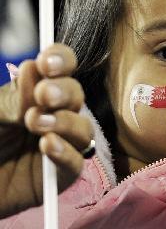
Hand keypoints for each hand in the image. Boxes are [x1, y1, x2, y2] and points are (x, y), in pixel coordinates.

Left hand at [0, 44, 92, 218]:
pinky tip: (47, 146)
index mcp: (35, 90)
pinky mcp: (59, 176)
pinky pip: (76, 163)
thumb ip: (11, 98)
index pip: (60, 66)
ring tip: (36, 124)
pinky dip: (65, 152)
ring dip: (65, 121)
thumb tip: (33, 69)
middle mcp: (53, 113)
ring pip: (83, 128)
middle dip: (63, 91)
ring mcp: (59, 144)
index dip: (60, 59)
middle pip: (75, 95)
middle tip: (42, 94)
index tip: (46, 62)